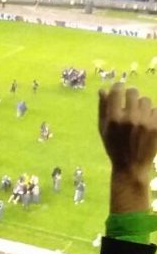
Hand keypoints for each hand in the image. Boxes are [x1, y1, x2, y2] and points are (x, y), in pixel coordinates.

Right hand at [99, 84, 156, 211]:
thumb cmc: (114, 147)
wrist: (131, 166)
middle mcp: (130, 117)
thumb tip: (103, 90)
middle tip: (129, 104)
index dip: (118, 87)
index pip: (118, 91)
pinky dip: (150, 115)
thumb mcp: (103, 130)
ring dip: (141, 106)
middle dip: (130, 95)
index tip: (118, 89)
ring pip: (146, 101)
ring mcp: (146, 121)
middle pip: (133, 92)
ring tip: (138, 116)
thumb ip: (103, 109)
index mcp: (114, 118)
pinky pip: (155, 110)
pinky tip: (146, 124)